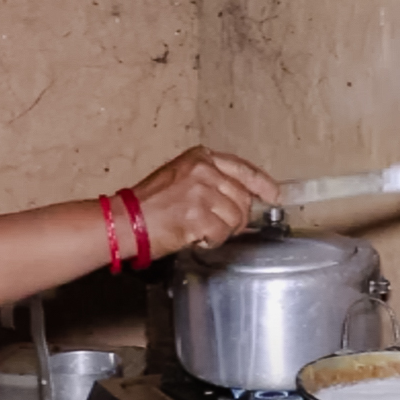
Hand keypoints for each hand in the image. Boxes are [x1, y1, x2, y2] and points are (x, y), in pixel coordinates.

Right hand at [130, 146, 278, 257]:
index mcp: (201, 158)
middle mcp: (204, 171)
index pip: (242, 169)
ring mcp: (202, 192)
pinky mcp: (198, 215)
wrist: (125, 220)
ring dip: (221, 231)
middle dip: (236, 218)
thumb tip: (243, 200)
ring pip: (236, 219)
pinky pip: (222, 234)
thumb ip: (212, 182)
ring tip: (199, 230)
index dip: (262, 184)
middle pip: (243, 199)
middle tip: (214, 226)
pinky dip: (212, 241)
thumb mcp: (181, 177)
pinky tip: (195, 237)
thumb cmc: (149, 203)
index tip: (274, 195)